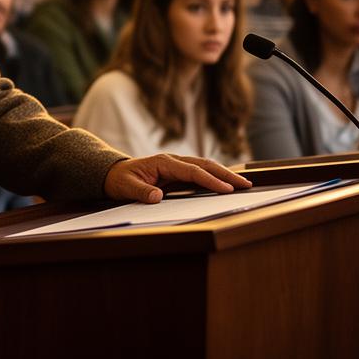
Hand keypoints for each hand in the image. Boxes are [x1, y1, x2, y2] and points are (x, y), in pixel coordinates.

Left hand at [103, 155, 251, 204]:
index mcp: (162, 162)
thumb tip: (156, 197)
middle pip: (203, 164)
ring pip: (204, 166)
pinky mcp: (178, 172)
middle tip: (245, 184)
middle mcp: (172, 160)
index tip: (226, 189)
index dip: (210, 180)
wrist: (114, 173)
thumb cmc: (120, 180)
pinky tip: (227, 184)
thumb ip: (140, 191)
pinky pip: (200, 173)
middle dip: (225, 174)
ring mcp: (177, 165)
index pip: (191, 171)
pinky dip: (215, 177)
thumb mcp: (126, 187)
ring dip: (223, 174)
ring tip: (243, 184)